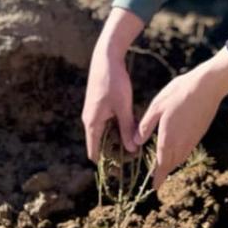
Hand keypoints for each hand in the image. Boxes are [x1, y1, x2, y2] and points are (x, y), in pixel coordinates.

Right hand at [82, 8, 144, 159]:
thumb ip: (127, 129)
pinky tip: (134, 125)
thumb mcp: (124, 107)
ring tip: (137, 142)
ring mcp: (95, 112)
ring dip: (119, 137)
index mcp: (92, 123)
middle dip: (116, 151)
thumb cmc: (113, 82)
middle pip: (101, 144)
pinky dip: (119, 126)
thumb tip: (132, 149)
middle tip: (135, 156)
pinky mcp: (100, 106)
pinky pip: (109, 122)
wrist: (106, 58)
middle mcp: (90, 120)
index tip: (121, 170)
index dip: (106, 163)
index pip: (94, 152)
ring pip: (107, 132)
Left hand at [136, 48, 227, 189]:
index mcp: (168, 138)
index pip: (162, 164)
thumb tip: (137, 142)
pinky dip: (180, 154)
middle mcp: (182, 143)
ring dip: (172, 164)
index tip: (155, 188)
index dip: (158, 177)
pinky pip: (188, 150)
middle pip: (172, 163)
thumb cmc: (178, 93)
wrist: (207, 87)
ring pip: (181, 158)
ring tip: (165, 166)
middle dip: (164, 172)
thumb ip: (146, 125)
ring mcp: (193, 139)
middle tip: (158, 179)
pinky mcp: (200, 133)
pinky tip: (177, 149)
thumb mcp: (156, 106)